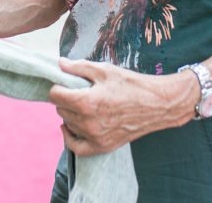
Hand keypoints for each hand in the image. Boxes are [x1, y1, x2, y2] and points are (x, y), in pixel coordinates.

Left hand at [47, 57, 197, 155]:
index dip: (58, 86)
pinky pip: (76, 147)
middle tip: (77, 91)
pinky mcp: (103, 146)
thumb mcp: (104, 70)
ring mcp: (95, 137)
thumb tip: (59, 64)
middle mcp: (88, 123)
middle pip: (61, 109)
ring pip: (68, 124)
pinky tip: (69, 127)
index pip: (55, 95)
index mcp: (87, 102)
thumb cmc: (131, 84)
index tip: (64, 82)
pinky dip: (70, 137)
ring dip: (70, 114)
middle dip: (65, 98)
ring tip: (82, 104)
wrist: (157, 104)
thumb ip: (78, 67)